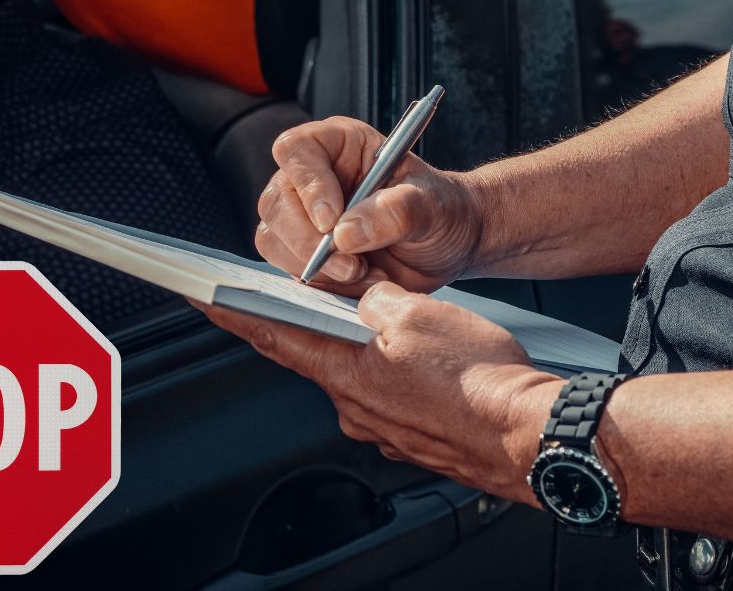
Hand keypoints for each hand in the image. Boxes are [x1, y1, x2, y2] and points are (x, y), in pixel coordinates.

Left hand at [195, 282, 563, 505]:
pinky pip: (392, 394)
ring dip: (365, 347)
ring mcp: (385, 426)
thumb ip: (377, 301)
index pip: (272, 336)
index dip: (234, 314)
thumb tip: (366, 300)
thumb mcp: (419, 313)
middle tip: (320, 295)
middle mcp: (357, 406)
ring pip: (360, 373)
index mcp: (346, 373)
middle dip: (315, 323)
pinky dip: (396, 371)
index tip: (202, 298)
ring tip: (403, 324)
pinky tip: (428, 359)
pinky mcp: (413, 435)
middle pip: (317, 353)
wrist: (530, 436)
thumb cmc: (481, 381)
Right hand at [257, 116, 483, 294]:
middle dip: (308, 242)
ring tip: (367, 274)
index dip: (307, 185)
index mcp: (338, 144)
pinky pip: (292, 271)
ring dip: (317, 268)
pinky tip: (363, 282)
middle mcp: (312, 178)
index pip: (296, 151)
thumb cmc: (442, 210)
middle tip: (352, 265)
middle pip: (276, 202)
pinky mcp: (305, 254)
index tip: (332, 220)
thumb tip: (345, 232)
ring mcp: (303, 217)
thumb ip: (396, 211)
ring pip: (275, 240)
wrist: (450, 245)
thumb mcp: (433, 204)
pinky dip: (325, 285)